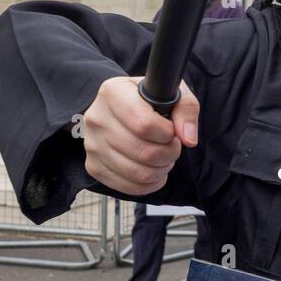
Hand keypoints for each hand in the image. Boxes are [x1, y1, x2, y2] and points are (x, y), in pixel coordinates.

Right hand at [82, 76, 199, 194]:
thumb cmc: (148, 100)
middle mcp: (97, 118)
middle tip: (173, 146)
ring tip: (165, 157)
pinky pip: (128, 187)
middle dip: (169, 154)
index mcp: (113, 92)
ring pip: (138, 173)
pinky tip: (155, 171)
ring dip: (161, 170)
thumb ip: (186, 109)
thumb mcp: (171, 92)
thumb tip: (188, 139)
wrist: (121, 109)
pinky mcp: (94, 166)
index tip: (171, 130)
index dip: (166, 133)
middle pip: (143, 152)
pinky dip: (149, 184)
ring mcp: (92, 144)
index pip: (144, 124)